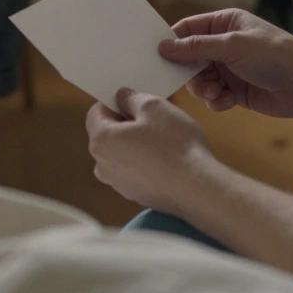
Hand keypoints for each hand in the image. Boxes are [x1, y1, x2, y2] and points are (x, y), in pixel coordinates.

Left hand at [86, 89, 215, 215]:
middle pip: (108, 134)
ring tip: (164, 142)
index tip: (135, 102)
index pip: (96, 113)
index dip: (115, 103)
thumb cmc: (175, 146)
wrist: (196, 188)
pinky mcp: (135, 194)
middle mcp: (103, 165)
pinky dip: (146, 162)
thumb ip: (132, 99)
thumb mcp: (155, 106)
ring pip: (122, 153)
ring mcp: (118, 183)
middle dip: (127, 124)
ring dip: (137, 144)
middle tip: (154, 120)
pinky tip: (168, 160)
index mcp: (101, 141)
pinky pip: (135, 170)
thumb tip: (122, 98)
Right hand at [159, 9, 292, 117]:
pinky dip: (216, 101)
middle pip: (190, 58)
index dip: (172, 42)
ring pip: (200, 80)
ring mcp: (230, 68)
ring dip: (204, 89)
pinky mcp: (236, 90)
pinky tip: (227, 102)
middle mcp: (225, 44)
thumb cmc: (276, 55)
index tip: (158, 57)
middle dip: (190, 73)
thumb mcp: (232, 46)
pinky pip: (213, 96)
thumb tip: (164, 46)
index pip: (188, 28)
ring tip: (217, 94)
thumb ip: (196, 47)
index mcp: (225, 23)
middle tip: (198, 82)